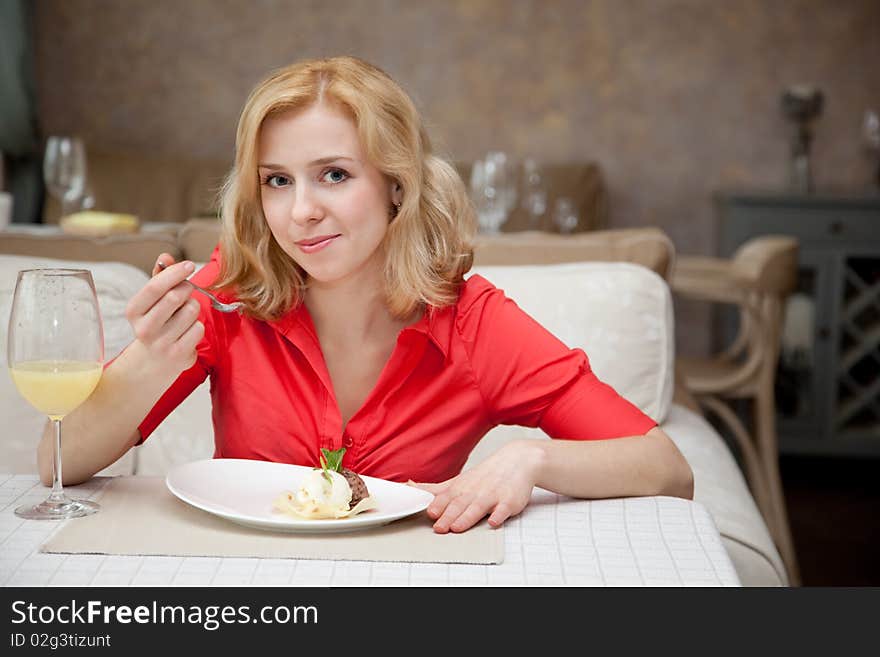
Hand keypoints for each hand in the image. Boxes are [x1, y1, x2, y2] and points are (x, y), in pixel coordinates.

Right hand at [124, 253, 203, 374]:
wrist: (151, 363)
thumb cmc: (155, 324)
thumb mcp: (151, 303)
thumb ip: (159, 278)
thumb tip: (165, 256)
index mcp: (134, 311)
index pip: (155, 287)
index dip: (174, 272)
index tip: (189, 265)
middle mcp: (144, 328)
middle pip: (175, 297)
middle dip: (186, 288)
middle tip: (187, 290)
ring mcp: (161, 343)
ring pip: (191, 311)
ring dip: (193, 308)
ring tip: (184, 316)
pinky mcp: (178, 355)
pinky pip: (198, 329)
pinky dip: (197, 326)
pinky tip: (186, 332)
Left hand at [409, 440, 544, 533]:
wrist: (516, 461)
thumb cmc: (483, 476)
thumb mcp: (457, 481)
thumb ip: (433, 489)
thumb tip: (407, 487)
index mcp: (460, 488)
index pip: (446, 498)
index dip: (438, 505)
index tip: (429, 513)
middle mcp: (474, 492)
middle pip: (460, 505)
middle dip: (448, 516)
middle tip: (439, 527)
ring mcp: (492, 496)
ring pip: (478, 508)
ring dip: (467, 517)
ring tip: (457, 527)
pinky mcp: (509, 501)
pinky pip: (504, 509)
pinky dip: (499, 515)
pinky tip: (494, 522)